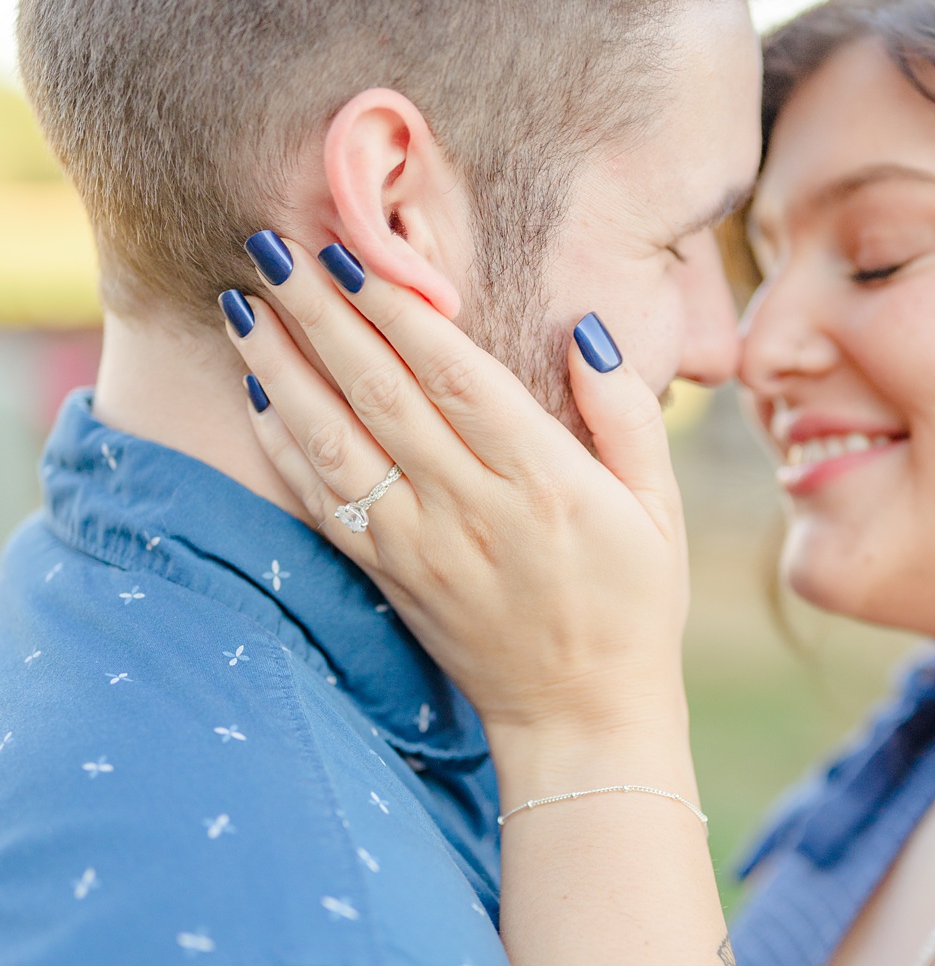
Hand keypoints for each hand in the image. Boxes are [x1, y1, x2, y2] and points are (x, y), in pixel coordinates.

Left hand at [224, 237, 688, 748]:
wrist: (583, 718)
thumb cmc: (634, 605)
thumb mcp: (661, 508)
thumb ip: (628, 416)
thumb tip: (585, 331)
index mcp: (546, 482)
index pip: (456, 376)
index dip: (398, 309)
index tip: (354, 252)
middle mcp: (473, 509)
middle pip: (380, 393)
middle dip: (321, 314)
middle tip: (273, 247)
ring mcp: (421, 546)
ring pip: (334, 442)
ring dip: (281, 369)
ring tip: (244, 306)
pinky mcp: (390, 577)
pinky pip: (322, 502)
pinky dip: (283, 444)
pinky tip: (258, 393)